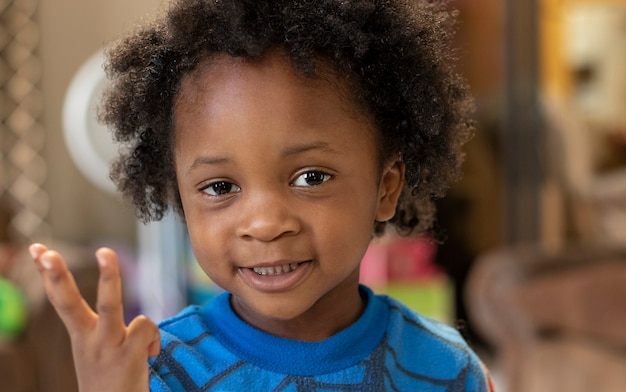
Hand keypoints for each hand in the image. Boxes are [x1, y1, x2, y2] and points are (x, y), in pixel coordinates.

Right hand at [29, 243, 159, 391]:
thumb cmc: (109, 379)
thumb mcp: (99, 350)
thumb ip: (109, 329)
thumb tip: (139, 318)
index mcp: (81, 336)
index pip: (61, 300)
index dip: (49, 275)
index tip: (38, 249)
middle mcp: (88, 340)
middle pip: (69, 302)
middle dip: (58, 274)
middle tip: (48, 253)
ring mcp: (106, 347)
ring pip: (109, 303)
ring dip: (109, 276)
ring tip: (103, 252)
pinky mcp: (126, 356)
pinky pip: (144, 325)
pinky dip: (153, 336)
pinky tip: (149, 353)